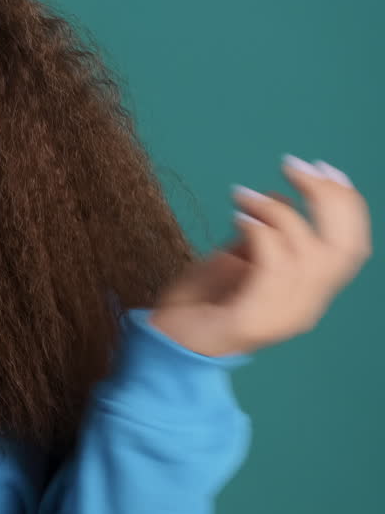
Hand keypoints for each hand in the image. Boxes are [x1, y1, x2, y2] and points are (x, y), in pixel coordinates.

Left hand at [148, 154, 371, 356]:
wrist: (162, 347)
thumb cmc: (194, 304)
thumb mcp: (233, 261)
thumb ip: (261, 237)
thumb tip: (280, 200)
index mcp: (307, 294)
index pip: (351, 247)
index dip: (347, 205)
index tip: (325, 167)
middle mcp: (305, 308)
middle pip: (343, 248)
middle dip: (325, 198)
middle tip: (293, 166)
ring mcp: (281, 318)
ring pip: (308, 253)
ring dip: (277, 211)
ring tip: (244, 196)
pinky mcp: (253, 321)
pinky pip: (273, 268)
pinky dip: (261, 233)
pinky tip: (240, 216)